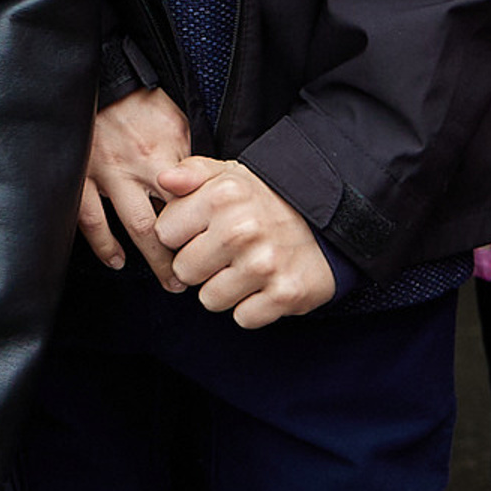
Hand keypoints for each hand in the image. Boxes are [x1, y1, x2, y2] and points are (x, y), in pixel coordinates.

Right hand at [78, 87, 193, 281]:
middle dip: (187, 253)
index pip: (196, 196)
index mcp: (169, 147)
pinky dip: (105, 245)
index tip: (221, 247)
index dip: (210, 225)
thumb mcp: (175, 116)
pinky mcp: (81, 176)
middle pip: (173, 219)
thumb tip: (211, 184)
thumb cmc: (137, 97)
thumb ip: (189, 151)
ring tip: (170, 281)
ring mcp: (110, 172)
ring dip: (156, 259)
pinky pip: (92, 220)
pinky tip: (117, 261)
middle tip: (198, 278)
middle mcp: (143, 163)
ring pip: (139, 227)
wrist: (95, 78)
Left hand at [153, 159, 337, 328]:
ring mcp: (264, 264)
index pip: (164, 233)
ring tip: (244, 267)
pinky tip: (263, 285)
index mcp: (222, 196)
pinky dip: (252, 307)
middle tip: (224, 252)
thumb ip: (191, 172)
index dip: (180, 234)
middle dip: (199, 265)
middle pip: (183, 271)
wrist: (326, 224)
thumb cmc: (264, 201)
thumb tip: (163, 179)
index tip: (201, 230)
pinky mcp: (284, 294)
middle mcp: (241, 229)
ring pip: (209, 299)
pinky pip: (243, 317)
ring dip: (224, 289)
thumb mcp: (228, 174)